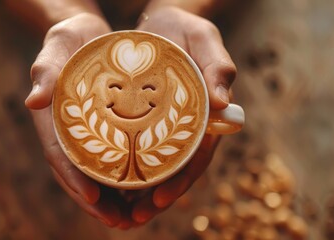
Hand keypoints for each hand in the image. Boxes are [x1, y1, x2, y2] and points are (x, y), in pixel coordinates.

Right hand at [26, 13, 128, 226]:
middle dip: (95, 201)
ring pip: (98, 174)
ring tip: (133, 219)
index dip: (73, 178)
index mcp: (53, 119)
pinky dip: (126, 179)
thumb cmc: (70, 40)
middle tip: (117, 221)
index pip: (59, 154)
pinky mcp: (108, 130)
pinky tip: (144, 193)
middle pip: (79, 174)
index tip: (92, 196)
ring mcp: (88, 135)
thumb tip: (33, 100)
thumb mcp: (57, 46)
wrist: (88, 36)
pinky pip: (115, 159)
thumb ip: (45, 70)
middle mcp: (70, 133)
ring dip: (113, 199)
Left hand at [130, 7, 236, 223]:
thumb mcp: (203, 39)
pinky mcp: (144, 124)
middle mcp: (185, 128)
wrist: (160, 25)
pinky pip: (137, 151)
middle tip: (134, 217)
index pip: (196, 156)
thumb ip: (217, 65)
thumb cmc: (185, 31)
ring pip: (154, 167)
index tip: (160, 198)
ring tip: (118, 213)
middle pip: (173, 170)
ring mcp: (164, 129)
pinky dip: (126, 170)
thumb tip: (224, 103)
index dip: (180, 180)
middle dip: (156, 197)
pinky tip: (109, 185)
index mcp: (204, 117)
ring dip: (139, 193)